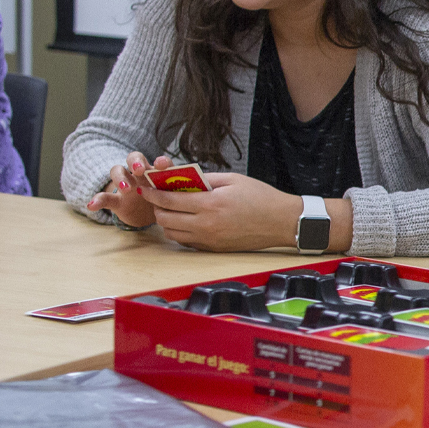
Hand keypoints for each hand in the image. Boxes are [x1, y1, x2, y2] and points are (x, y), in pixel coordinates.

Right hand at [83, 152, 170, 228]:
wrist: (149, 216)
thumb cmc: (163, 202)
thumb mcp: (171, 199)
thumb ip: (177, 194)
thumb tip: (192, 196)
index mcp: (157, 172)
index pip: (158, 161)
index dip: (160, 161)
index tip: (162, 165)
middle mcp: (139, 173)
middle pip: (134, 158)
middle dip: (136, 162)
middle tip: (140, 170)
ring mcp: (126, 185)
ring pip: (117, 172)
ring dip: (120, 178)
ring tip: (125, 189)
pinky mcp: (116, 200)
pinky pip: (104, 197)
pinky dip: (97, 201)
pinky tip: (91, 206)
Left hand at [147, 172, 312, 251]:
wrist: (282, 222)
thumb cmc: (261, 198)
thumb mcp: (233, 179)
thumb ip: (205, 179)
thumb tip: (183, 179)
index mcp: (210, 205)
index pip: (169, 201)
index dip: (153, 194)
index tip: (146, 188)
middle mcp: (206, 225)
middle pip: (165, 220)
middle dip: (157, 208)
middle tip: (158, 199)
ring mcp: (210, 240)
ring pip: (173, 234)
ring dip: (167, 222)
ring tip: (172, 211)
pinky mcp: (214, 249)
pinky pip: (187, 243)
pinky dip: (180, 232)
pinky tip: (187, 222)